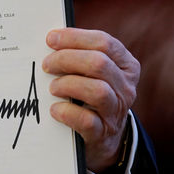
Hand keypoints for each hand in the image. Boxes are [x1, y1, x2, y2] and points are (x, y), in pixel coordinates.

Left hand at [42, 28, 139, 171]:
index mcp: (126, 65)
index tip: (50, 39)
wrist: (102, 136)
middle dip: (66, 59)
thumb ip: (78, 54)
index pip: (104, 42)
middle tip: (46, 65)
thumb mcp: (92, 71)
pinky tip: (55, 109)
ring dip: (68, 84)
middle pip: (99, 63)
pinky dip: (66, 112)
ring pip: (97, 90)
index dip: (75, 37)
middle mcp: (126, 87)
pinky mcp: (103, 133)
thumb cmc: (89, 92)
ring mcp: (117, 111)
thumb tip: (50, 39)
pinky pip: (87, 120)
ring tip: (52, 87)